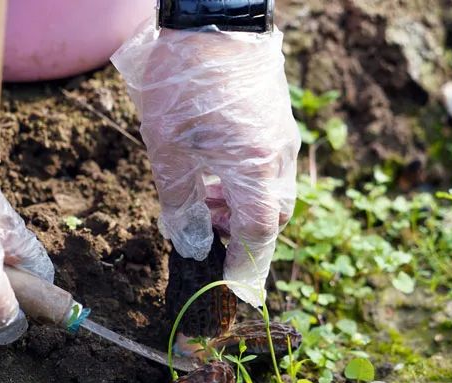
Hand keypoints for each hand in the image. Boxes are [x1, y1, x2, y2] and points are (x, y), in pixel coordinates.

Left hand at [112, 25, 299, 305]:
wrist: (212, 17)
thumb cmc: (183, 80)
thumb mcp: (168, 147)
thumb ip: (181, 201)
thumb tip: (191, 243)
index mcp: (254, 166)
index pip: (259, 233)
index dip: (246, 265)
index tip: (231, 287)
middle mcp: (278, 155)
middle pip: (272, 215)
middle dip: (241, 233)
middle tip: (204, 228)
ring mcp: (282, 135)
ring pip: (273, 191)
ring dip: (241, 207)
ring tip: (203, 196)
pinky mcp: (277, 120)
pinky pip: (271, 166)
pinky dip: (246, 182)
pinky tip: (215, 168)